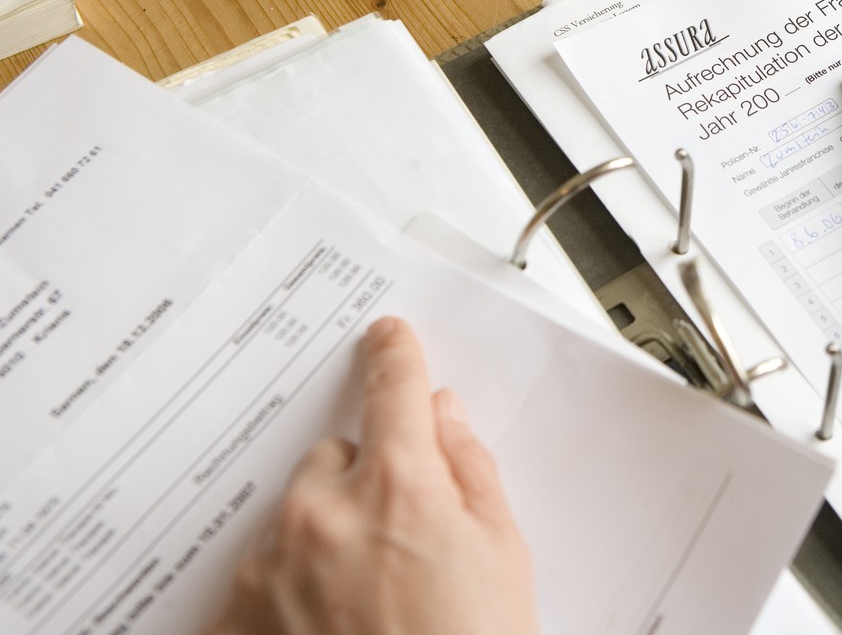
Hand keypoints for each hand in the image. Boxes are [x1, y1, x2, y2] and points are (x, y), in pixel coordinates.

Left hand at [202, 317, 538, 634]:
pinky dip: (290, 583)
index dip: (396, 358)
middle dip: (365, 481)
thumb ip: (471, 470)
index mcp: (400, 486)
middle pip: (338, 457)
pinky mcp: (236, 612)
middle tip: (402, 541)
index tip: (388, 339)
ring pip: (296, 513)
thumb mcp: (501, 554)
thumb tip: (444, 418)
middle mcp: (324, 512)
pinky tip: (330, 623)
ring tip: (369, 598)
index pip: (395, 391)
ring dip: (325, 533)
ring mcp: (273, 562)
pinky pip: (262, 567)